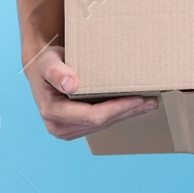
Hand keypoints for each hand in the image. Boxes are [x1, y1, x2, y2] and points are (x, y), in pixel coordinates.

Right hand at [25, 44, 154, 140]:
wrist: (41, 69)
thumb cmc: (46, 63)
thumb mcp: (48, 61)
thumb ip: (56, 71)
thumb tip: (71, 85)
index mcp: (53, 113)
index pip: (93, 116)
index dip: (117, 109)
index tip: (138, 99)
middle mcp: (59, 127)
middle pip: (102, 123)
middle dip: (127, 112)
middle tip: (152, 101)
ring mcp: (67, 130)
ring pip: (104, 125)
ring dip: (127, 115)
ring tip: (149, 104)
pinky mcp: (76, 128)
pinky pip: (102, 123)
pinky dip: (119, 114)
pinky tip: (134, 107)